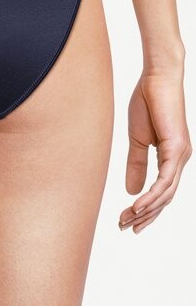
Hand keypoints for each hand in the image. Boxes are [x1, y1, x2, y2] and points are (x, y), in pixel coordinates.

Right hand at [119, 69, 191, 233]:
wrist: (157, 78)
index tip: (128, 221)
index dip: (145, 209)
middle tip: (124, 227)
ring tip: (127, 221)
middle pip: (164, 198)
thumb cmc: (148, 102)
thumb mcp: (137, 139)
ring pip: (166, 194)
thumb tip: (131, 190)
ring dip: (146, 210)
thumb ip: (136, 164)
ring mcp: (181, 156)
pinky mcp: (177, 149)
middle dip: (144, 216)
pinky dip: (151, 195)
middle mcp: (180, 160)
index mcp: (171, 157)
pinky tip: (137, 205)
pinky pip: (165, 180)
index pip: (160, 191)